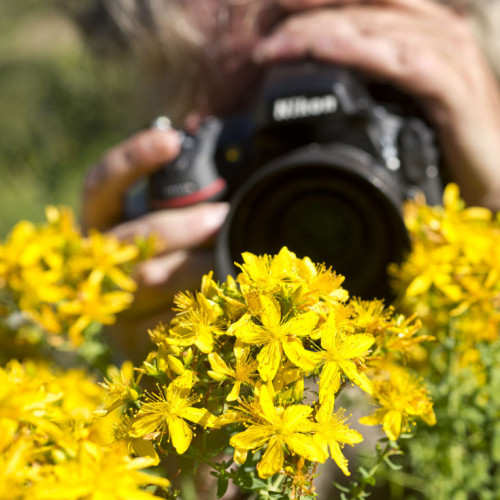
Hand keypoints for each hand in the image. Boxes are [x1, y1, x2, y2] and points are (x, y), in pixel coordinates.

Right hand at [83, 127, 228, 359]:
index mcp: (101, 224)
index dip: (132, 159)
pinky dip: (197, 308)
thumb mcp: (167, 224)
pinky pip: (165, 322)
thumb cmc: (168, 259)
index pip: (101, 184)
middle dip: (183, 226)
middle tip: (222, 217)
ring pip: (152, 279)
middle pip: (135, 238)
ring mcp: (109, 303)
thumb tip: (217, 155)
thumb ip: (182, 197)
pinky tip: (223, 301)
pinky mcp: (126, 339)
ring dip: (197, 266)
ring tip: (231, 260)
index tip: (172, 140)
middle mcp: (96, 262)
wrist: (146, 323)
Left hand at [254, 0, 499, 209]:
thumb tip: (320, 79)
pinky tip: (330, 51)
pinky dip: (364, 54)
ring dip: (324, 35)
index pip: (364, 2)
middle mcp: (436, 33)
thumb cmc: (442, 142)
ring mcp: (449, 56)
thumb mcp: (398, 104)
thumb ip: (369, 83)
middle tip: (265, 38)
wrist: (491, 177)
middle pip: (364, 9)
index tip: (273, 17)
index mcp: (420, 32)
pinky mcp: (456, 88)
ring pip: (378, 30)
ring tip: (280, 45)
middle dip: (309, 18)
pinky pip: (403, 62)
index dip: (319, 4)